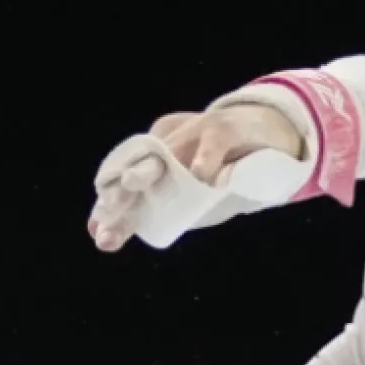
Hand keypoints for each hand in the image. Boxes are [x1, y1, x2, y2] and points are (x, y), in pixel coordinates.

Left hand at [89, 103, 304, 251]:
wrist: (267, 131)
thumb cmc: (221, 170)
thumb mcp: (185, 198)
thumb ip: (148, 214)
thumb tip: (97, 234)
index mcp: (155, 158)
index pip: (125, 184)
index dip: (111, 208)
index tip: (100, 235)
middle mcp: (167, 143)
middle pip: (138, 169)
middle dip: (121, 193)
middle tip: (108, 211)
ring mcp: (194, 132)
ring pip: (167, 152)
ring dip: (149, 169)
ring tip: (130, 184)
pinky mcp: (223, 129)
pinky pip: (212, 143)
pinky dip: (206, 158)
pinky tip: (201, 175)